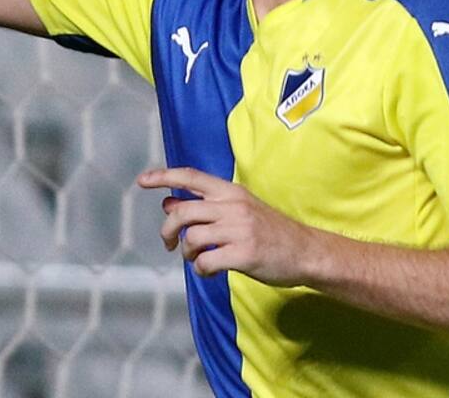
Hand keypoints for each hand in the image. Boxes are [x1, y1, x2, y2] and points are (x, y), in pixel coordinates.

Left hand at [137, 167, 319, 285]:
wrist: (306, 251)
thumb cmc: (270, 231)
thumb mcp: (238, 210)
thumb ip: (205, 206)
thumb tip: (167, 203)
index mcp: (230, 191)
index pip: (190, 177)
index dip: (163, 176)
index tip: (142, 181)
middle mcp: (233, 206)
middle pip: (182, 212)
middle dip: (167, 230)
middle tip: (169, 244)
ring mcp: (239, 229)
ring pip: (192, 238)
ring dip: (187, 253)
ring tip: (198, 259)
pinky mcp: (244, 254)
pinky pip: (205, 262)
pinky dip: (201, 270)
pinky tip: (210, 271)